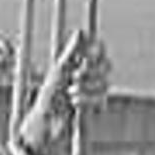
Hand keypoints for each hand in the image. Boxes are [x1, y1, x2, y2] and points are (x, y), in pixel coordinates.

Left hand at [16, 30, 110, 154]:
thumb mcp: (59, 69)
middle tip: (75, 77)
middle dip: (92, 72)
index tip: (88, 55)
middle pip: (107, 65)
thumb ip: (72, 51)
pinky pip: (102, 99)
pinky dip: (87, 101)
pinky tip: (74, 103)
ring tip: (70, 93)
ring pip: (106, 83)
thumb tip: (80, 32)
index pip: (99, 48)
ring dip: (87, 89)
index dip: (98, 49)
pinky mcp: (95, 104)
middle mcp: (89, 73)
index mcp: (79, 60)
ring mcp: (93, 88)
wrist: (46, 122)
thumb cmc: (48, 95)